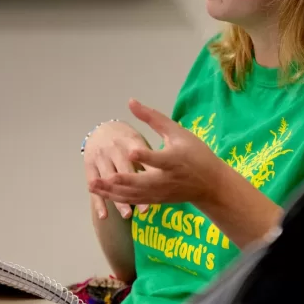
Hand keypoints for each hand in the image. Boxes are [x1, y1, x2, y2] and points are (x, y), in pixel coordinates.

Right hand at [83, 119, 150, 219]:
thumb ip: (149, 155)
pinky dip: (98, 201)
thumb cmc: (127, 138)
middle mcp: (114, 149)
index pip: (141, 157)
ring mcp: (100, 157)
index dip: (149, 172)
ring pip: (109, 181)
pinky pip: (93, 185)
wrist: (103, 128)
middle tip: (145, 210)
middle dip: (133, 190)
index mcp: (130, 140)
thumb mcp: (138, 140)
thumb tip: (165, 173)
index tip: (159, 187)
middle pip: (124, 172)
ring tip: (127, 215)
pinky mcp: (89, 165)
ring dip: (117, 200)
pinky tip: (104, 216)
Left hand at [88, 99, 225, 209]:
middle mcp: (167, 179)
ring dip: (112, 192)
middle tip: (98, 179)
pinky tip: (103, 194)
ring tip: (92, 185)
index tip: (130, 152)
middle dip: (120, 182)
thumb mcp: (178, 132)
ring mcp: (161, 192)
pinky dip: (119, 199)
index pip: (158, 158)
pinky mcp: (157, 200)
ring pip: (134, 195)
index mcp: (174, 160)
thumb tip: (131, 102)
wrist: (210, 184)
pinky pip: (135, 201)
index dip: (145, 156)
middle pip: (142, 182)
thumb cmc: (196, 153)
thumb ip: (153, 118)